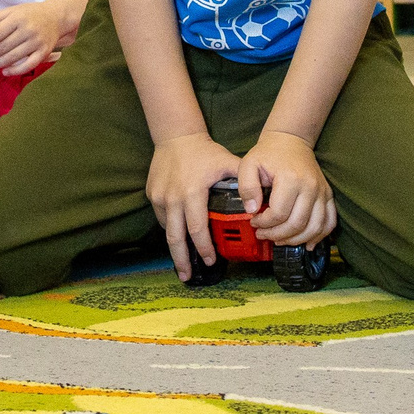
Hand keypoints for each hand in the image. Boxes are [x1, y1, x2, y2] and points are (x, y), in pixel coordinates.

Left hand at [0, 0, 69, 75]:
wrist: (56, 16)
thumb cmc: (30, 14)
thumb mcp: (10, 11)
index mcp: (17, 18)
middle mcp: (28, 30)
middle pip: (3, 47)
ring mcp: (37, 42)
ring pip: (13, 57)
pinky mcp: (44, 52)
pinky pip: (29, 64)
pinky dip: (16, 70)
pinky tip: (5, 72)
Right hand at [147, 133, 242, 280]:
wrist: (176, 136)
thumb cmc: (204, 151)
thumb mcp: (227, 162)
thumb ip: (244, 181)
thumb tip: (261, 201)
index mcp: (192, 192)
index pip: (197, 228)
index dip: (204, 247)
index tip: (211, 260)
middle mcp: (173, 197)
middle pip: (176, 237)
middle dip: (182, 259)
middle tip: (188, 277)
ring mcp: (160, 197)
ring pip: (167, 229)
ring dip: (175, 248)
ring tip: (182, 264)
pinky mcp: (152, 195)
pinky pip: (163, 218)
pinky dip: (171, 229)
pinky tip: (178, 238)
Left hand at [242, 130, 335, 247]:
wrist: (291, 140)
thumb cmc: (268, 153)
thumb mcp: (248, 164)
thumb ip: (246, 187)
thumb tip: (253, 211)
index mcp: (291, 179)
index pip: (279, 214)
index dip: (264, 224)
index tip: (254, 222)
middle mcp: (311, 187)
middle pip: (297, 224)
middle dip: (277, 235)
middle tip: (263, 234)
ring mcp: (322, 192)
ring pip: (314, 228)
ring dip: (296, 240)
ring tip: (279, 240)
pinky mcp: (328, 195)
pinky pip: (329, 222)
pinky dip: (320, 236)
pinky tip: (307, 243)